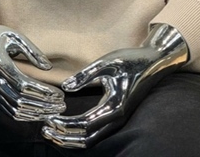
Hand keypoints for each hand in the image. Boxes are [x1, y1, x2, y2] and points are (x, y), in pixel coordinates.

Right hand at [0, 2, 65, 120]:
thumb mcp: (14, 36)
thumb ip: (32, 50)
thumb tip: (48, 67)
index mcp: (0, 64)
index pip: (25, 85)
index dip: (42, 92)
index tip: (58, 94)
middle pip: (21, 100)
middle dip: (43, 105)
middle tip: (61, 105)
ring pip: (14, 109)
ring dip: (35, 113)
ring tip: (52, 111)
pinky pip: (7, 110)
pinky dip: (23, 116)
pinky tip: (36, 114)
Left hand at [42, 24, 187, 148]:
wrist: (153, 61)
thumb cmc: (130, 60)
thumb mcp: (107, 62)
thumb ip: (85, 75)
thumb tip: (65, 87)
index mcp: (114, 106)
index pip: (84, 124)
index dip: (64, 124)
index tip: (48, 119)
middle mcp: (117, 119)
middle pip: (87, 139)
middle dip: (64, 136)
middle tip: (45, 129)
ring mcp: (119, 120)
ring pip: (92, 140)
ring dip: (71, 139)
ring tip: (52, 132)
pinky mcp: (118, 117)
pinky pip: (97, 134)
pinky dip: (80, 135)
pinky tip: (68, 126)